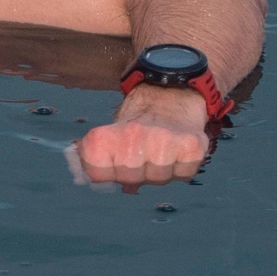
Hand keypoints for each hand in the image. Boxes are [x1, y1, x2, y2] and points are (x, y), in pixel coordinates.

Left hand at [70, 84, 211, 189]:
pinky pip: (183, 175)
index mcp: (105, 137)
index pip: (97, 175)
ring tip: (159, 151)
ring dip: (159, 170)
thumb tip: (84, 179)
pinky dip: (181, 167)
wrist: (171, 96)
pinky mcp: (191, 147)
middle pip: (130, 180)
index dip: (107, 173)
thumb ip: (95, 160)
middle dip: (134, 173)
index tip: (113, 162)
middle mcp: (133, 137)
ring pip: (158, 180)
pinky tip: (176, 151)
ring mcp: (164, 143)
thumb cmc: (136, 124)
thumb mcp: (108, 136)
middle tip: (140, 154)